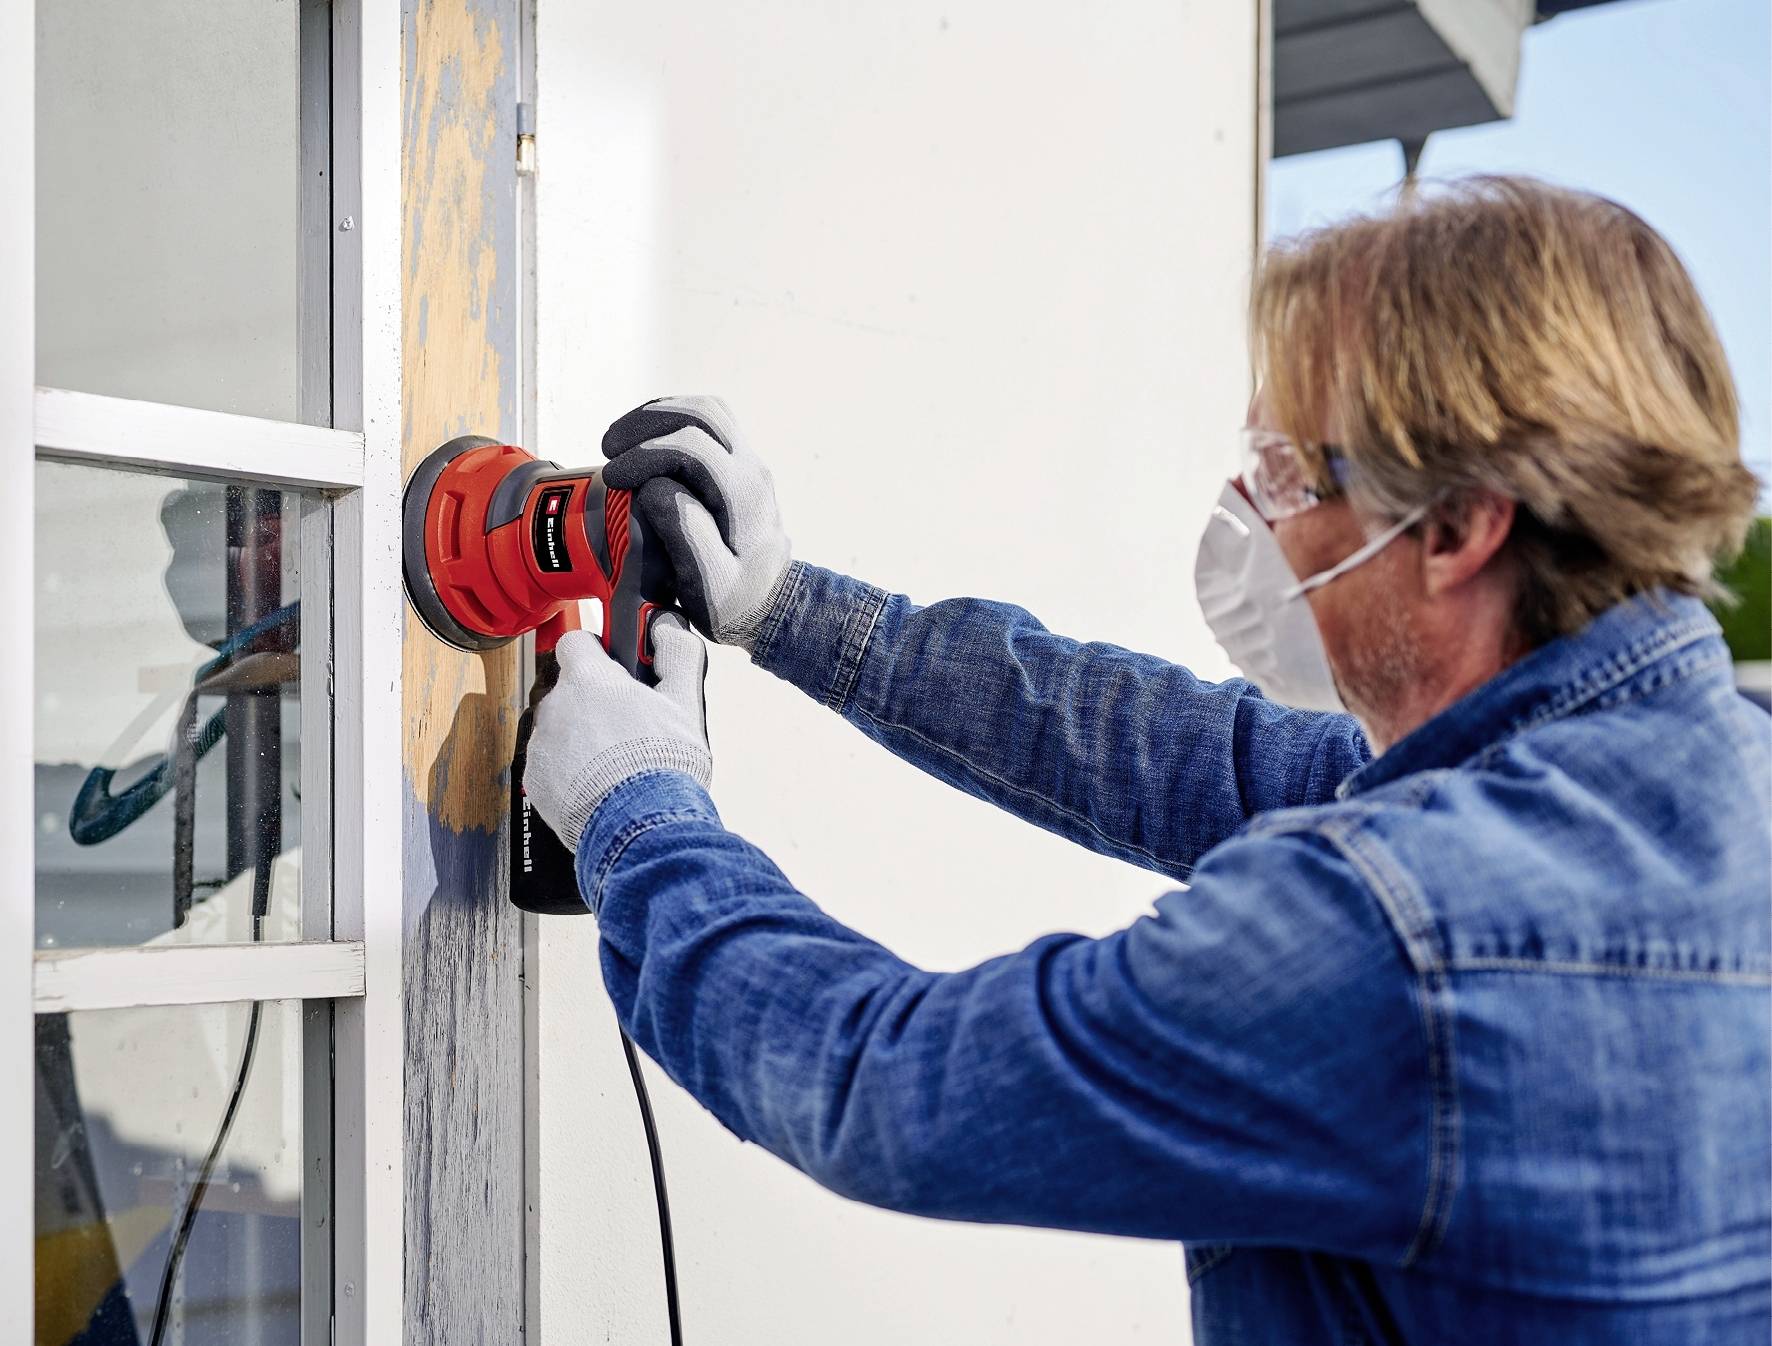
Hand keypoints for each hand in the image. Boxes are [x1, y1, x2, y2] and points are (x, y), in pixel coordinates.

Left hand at [524, 618, 711, 852]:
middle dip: (592, 700)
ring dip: (579, 736)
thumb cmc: (660, 767)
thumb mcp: (685, 702)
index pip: (576, 642)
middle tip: (625, 722)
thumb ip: (678, 655)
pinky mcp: (535, 780)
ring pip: (558, 728)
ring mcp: (542, 745)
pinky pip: (549, 765)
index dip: (596, 651)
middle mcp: (556, 706)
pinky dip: (568, 771)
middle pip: (568, 689)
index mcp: (589, 679)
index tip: (612, 664)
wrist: (638, 826)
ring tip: (615, 760)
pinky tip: (598, 783)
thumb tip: (669, 629)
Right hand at [601, 395, 792, 650]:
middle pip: (703, 414)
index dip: (645, 455)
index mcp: (744, 498)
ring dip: (658, 417)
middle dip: (648, 422)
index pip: (693, 448)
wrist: (768, 604)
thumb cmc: (735, 600)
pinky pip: (705, 424)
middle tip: (609, 448)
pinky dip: (668, 423)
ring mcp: (746, 463)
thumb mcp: (709, 584)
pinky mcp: (736, 464)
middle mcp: (751, 470)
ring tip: (620, 442)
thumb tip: (655, 488)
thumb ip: (686, 534)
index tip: (613, 478)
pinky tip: (640, 443)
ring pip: (706, 411)